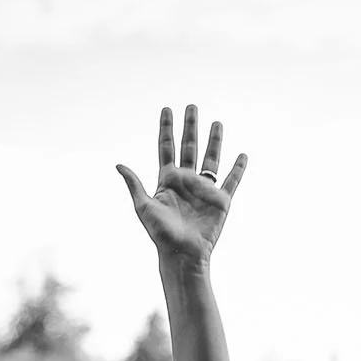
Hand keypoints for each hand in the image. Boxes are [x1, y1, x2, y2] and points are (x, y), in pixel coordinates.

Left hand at [117, 105, 246, 267]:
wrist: (182, 254)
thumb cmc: (160, 234)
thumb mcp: (143, 207)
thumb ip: (134, 184)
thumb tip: (118, 165)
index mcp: (167, 180)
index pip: (166, 147)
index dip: (166, 129)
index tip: (167, 109)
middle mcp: (186, 181)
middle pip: (189, 147)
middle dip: (190, 127)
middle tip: (192, 106)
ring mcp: (204, 190)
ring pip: (210, 159)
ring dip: (214, 141)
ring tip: (216, 123)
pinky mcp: (220, 201)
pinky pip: (232, 181)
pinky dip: (238, 169)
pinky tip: (242, 155)